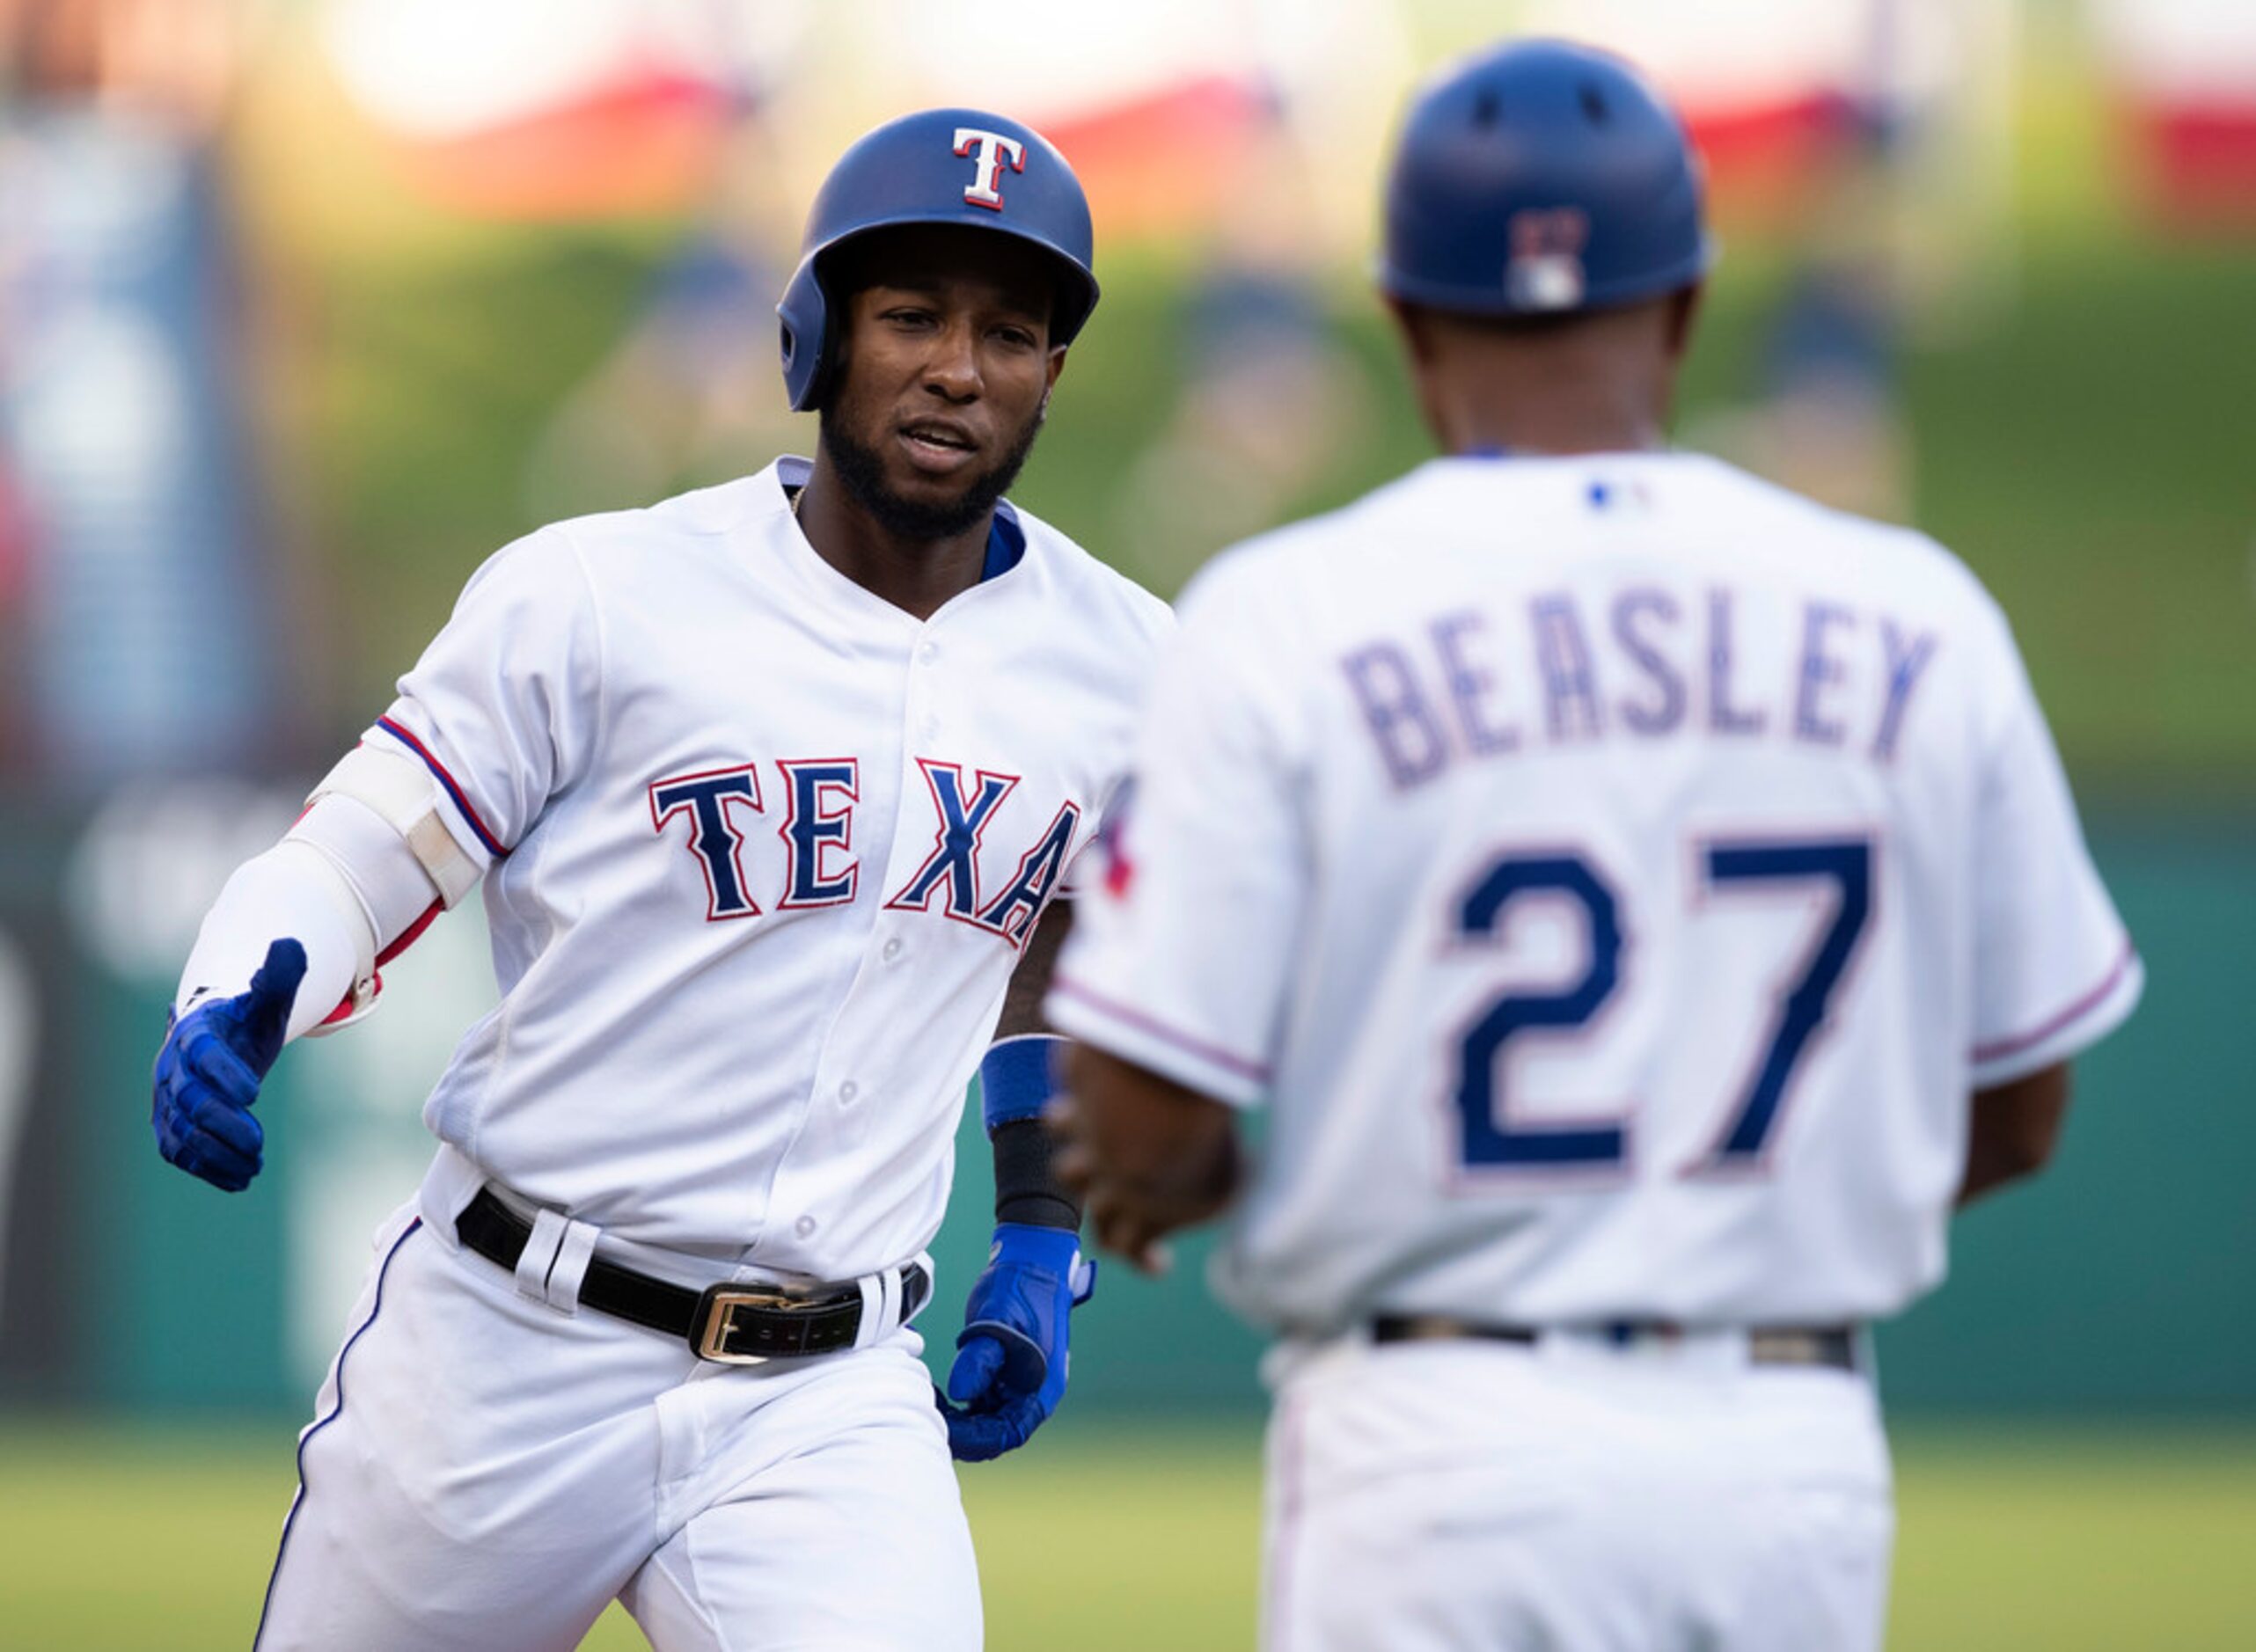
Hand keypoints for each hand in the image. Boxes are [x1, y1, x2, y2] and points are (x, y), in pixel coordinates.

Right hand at [151, 939, 305, 1191]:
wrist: (222, 1039)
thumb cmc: (247, 1019)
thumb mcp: (269, 997)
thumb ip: (281, 975)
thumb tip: (291, 947)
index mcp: (196, 1033)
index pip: (203, 1053)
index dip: (224, 1073)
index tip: (255, 1093)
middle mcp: (173, 1069)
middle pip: (190, 1102)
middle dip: (224, 1125)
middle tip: (259, 1143)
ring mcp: (168, 1102)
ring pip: (182, 1135)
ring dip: (218, 1155)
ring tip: (255, 1168)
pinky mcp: (170, 1128)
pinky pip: (181, 1154)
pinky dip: (209, 1170)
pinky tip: (242, 1179)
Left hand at [936, 1223, 1095, 1461]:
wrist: (1032, 1260)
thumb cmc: (1019, 1288)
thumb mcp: (997, 1320)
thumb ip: (981, 1357)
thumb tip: (959, 1394)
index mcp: (1041, 1389)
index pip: (1006, 1434)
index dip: (972, 1439)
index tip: (939, 1426)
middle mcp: (1032, 1394)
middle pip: (994, 1433)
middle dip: (960, 1431)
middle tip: (926, 1410)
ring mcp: (1019, 1385)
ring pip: (985, 1420)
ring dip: (957, 1418)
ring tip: (928, 1397)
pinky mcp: (1006, 1375)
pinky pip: (981, 1403)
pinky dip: (959, 1403)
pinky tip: (938, 1389)